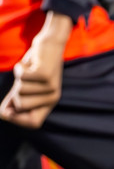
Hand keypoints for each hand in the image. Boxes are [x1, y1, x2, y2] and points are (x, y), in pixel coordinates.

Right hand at [0, 12, 71, 128]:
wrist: (49, 45)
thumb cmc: (35, 68)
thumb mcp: (24, 87)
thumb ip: (14, 102)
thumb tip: (5, 114)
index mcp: (50, 104)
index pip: (34, 123)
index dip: (18, 119)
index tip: (9, 109)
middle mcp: (53, 98)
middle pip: (20, 106)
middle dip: (14, 93)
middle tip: (24, 82)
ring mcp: (51, 86)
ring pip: (19, 90)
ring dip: (18, 78)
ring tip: (28, 70)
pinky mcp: (46, 74)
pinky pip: (21, 77)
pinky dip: (19, 68)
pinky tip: (28, 64)